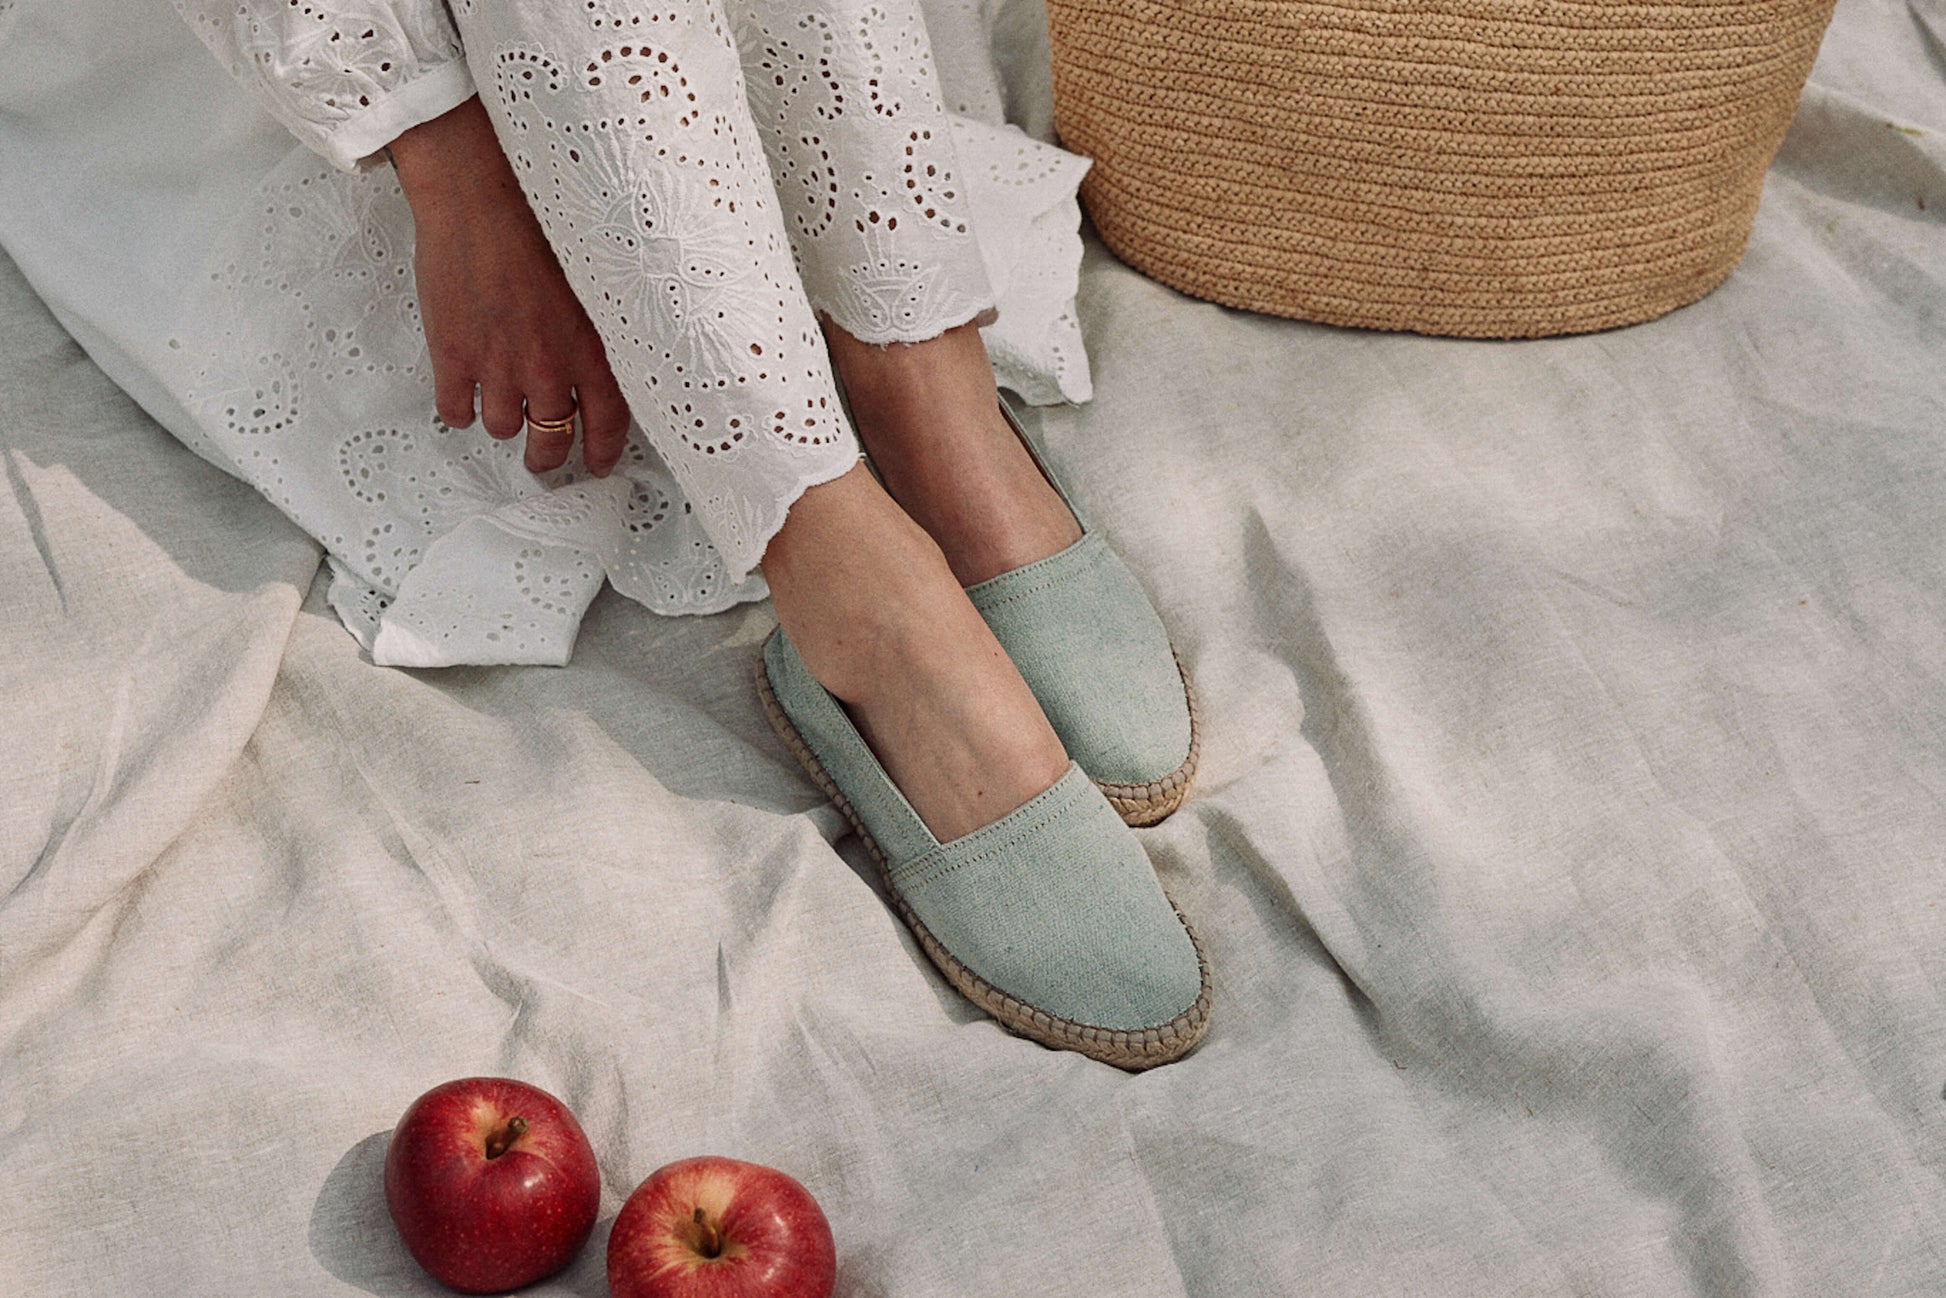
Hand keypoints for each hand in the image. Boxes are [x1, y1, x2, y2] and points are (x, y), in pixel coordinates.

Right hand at [388, 97, 629, 476]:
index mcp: (589, 348)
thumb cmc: (536, 228)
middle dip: (547, 455)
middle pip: (551, 438)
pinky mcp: (452, 357)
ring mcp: (497, 365)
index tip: (599, 466)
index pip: (608, 421)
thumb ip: (595, 332)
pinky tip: (464, 396)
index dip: (603, 452)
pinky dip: (460, 411)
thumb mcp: (589, 284)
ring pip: (502, 428)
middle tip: (542, 457)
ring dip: (503, 422)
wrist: (478, 200)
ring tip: (501, 403)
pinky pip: (456, 412)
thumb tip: (598, 366)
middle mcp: (547, 366)